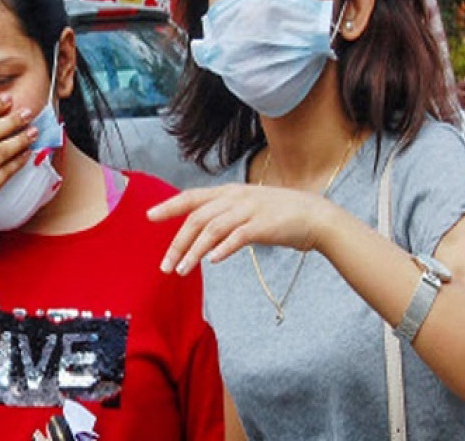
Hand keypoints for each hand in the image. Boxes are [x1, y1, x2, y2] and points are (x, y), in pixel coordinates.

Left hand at [148, 184, 336, 275]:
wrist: (315, 216)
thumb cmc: (278, 215)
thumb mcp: (245, 210)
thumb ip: (222, 219)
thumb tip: (199, 240)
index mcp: (228, 193)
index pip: (192, 197)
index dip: (169, 206)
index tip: (149, 216)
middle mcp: (235, 198)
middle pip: (196, 218)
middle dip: (177, 243)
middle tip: (165, 266)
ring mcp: (249, 210)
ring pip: (212, 229)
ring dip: (194, 251)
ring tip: (182, 271)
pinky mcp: (264, 226)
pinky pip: (238, 237)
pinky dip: (222, 248)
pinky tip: (212, 261)